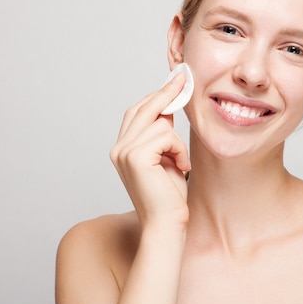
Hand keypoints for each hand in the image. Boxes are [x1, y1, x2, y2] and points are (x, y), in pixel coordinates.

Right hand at [109, 73, 190, 227]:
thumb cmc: (170, 196)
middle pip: (144, 108)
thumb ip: (163, 134)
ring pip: (161, 123)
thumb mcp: (167, 157)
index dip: (157, 95)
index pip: (138, 111)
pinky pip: (167, 135)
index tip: (176, 81)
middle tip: (184, 79)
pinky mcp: (135, 156)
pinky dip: (180, 150)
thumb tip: (169, 107)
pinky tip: (181, 167)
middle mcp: (118, 148)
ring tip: (180, 162)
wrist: (167, 224)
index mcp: (122, 148)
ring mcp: (124, 151)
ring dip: (178, 142)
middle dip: (167, 93)